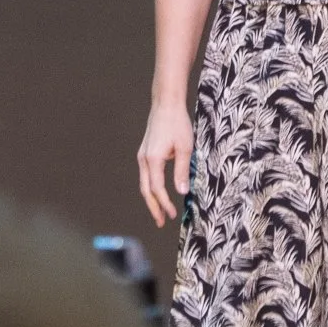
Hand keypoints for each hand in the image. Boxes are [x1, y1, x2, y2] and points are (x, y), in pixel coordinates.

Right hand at [137, 100, 193, 228]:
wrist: (166, 104)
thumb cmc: (177, 124)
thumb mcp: (184, 148)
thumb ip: (182, 171)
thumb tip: (182, 192)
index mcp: (153, 160)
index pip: (157, 189)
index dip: (165, 204)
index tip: (173, 215)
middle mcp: (144, 159)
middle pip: (146, 190)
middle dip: (153, 207)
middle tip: (160, 222)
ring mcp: (142, 156)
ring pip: (144, 183)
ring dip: (152, 198)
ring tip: (160, 211)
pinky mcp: (145, 152)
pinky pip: (146, 175)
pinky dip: (151, 187)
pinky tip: (159, 192)